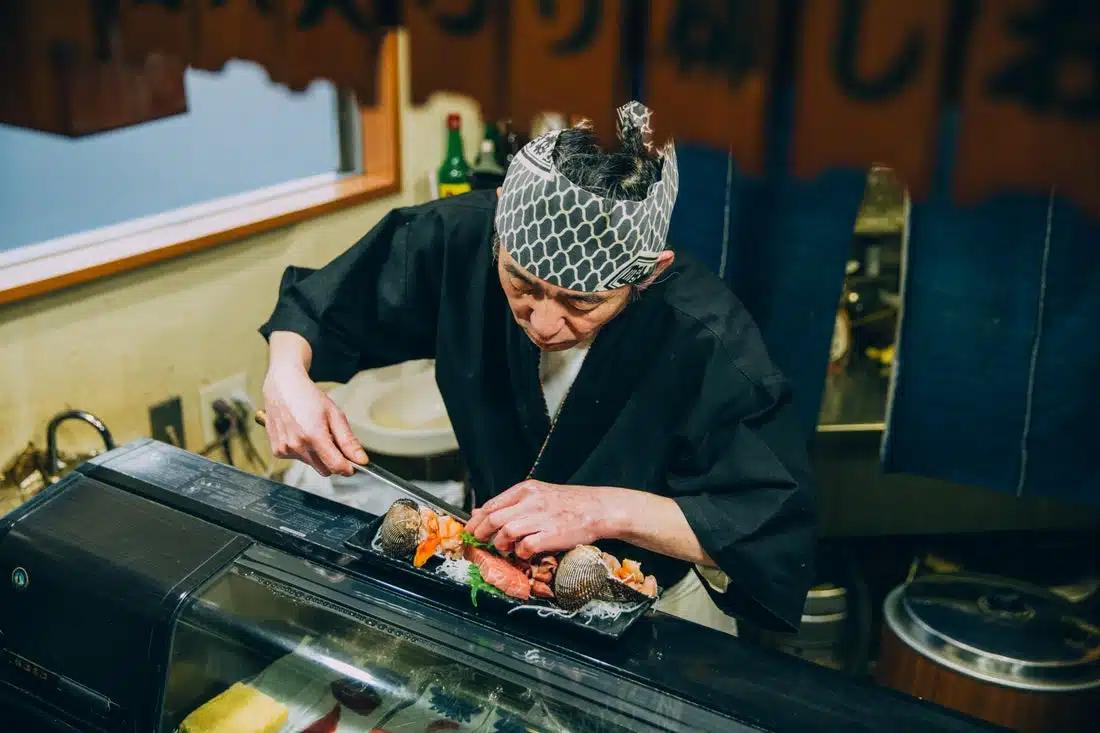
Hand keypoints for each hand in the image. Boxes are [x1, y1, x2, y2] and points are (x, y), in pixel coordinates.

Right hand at [261, 362, 367, 476]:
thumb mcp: (335, 415)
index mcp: (314, 435)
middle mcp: (297, 445)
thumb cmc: (309, 397)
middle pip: (324, 470)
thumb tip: (361, 460)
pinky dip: (303, 452)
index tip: (353, 464)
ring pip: (312, 465)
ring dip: (317, 455)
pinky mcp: (277, 451)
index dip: (348, 468)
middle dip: (333, 460)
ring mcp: (285, 449)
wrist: (283, 386)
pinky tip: (301, 434)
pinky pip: (298, 460)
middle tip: (332, 440)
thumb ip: (348, 441)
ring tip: (313, 432)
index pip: (335, 466)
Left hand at [464, 480, 625, 559]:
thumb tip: (481, 511)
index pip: (491, 504)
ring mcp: (541, 518)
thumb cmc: (568, 504)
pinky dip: (521, 553)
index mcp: (526, 489)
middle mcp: (531, 501)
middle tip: (479, 543)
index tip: (470, 531)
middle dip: (481, 534)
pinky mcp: (551, 534)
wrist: (598, 508)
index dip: (476, 520)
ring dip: (501, 544)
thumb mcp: (538, 495)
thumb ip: (511, 503)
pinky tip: (525, 552)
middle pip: (493, 518)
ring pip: (506, 532)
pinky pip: (525, 547)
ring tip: (506, 548)